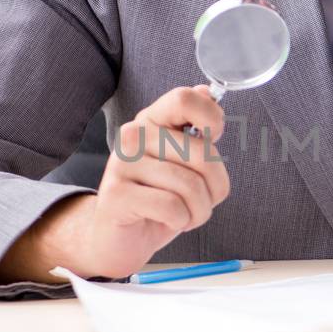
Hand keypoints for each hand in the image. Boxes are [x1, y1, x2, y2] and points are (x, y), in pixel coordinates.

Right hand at [0, 85, 230, 285]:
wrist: (119, 239)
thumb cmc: (158, 199)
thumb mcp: (183, 164)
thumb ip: (196, 129)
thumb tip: (207, 92)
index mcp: (152, 120)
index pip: (184, 98)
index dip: (211, 119)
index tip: (213, 141)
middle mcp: (134, 135)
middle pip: (202, 153)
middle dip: (215, 187)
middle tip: (202, 201)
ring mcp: (122, 163)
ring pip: (190, 186)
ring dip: (199, 211)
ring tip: (185, 215)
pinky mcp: (117, 194)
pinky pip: (172, 207)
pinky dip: (181, 221)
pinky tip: (168, 221)